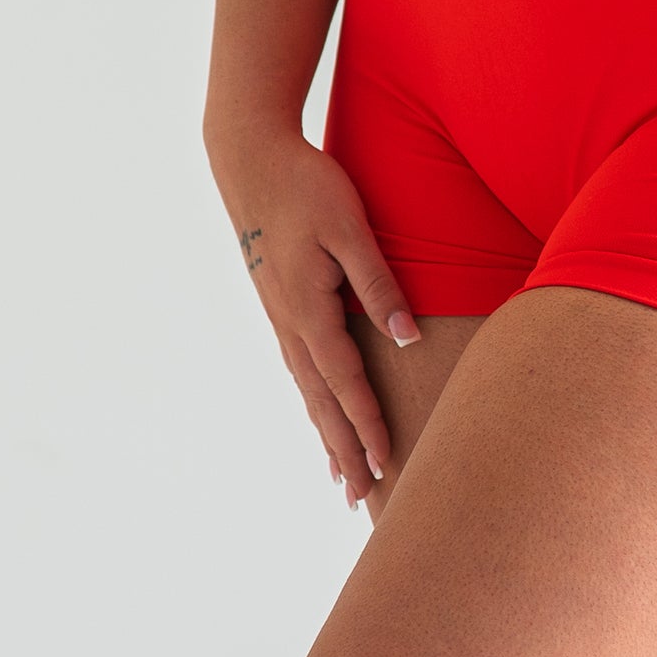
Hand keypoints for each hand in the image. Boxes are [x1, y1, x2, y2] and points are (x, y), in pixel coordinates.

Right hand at [212, 125, 417, 502]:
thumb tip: (406, 337)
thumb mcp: (350, 229)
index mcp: (309, 309)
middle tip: (362, 498)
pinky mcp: (280, 306)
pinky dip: (314, 403)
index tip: (387, 465)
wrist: (250, 158)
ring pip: (308, 391)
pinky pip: (301, 369)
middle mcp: (291, 323)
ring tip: (343, 477)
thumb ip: (378, 284)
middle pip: (321, 402)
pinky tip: (321, 415)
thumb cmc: (307, 186)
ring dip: (327, 435)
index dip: (367, 427)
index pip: (346, 383)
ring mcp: (281, 317)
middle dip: (343, 451)